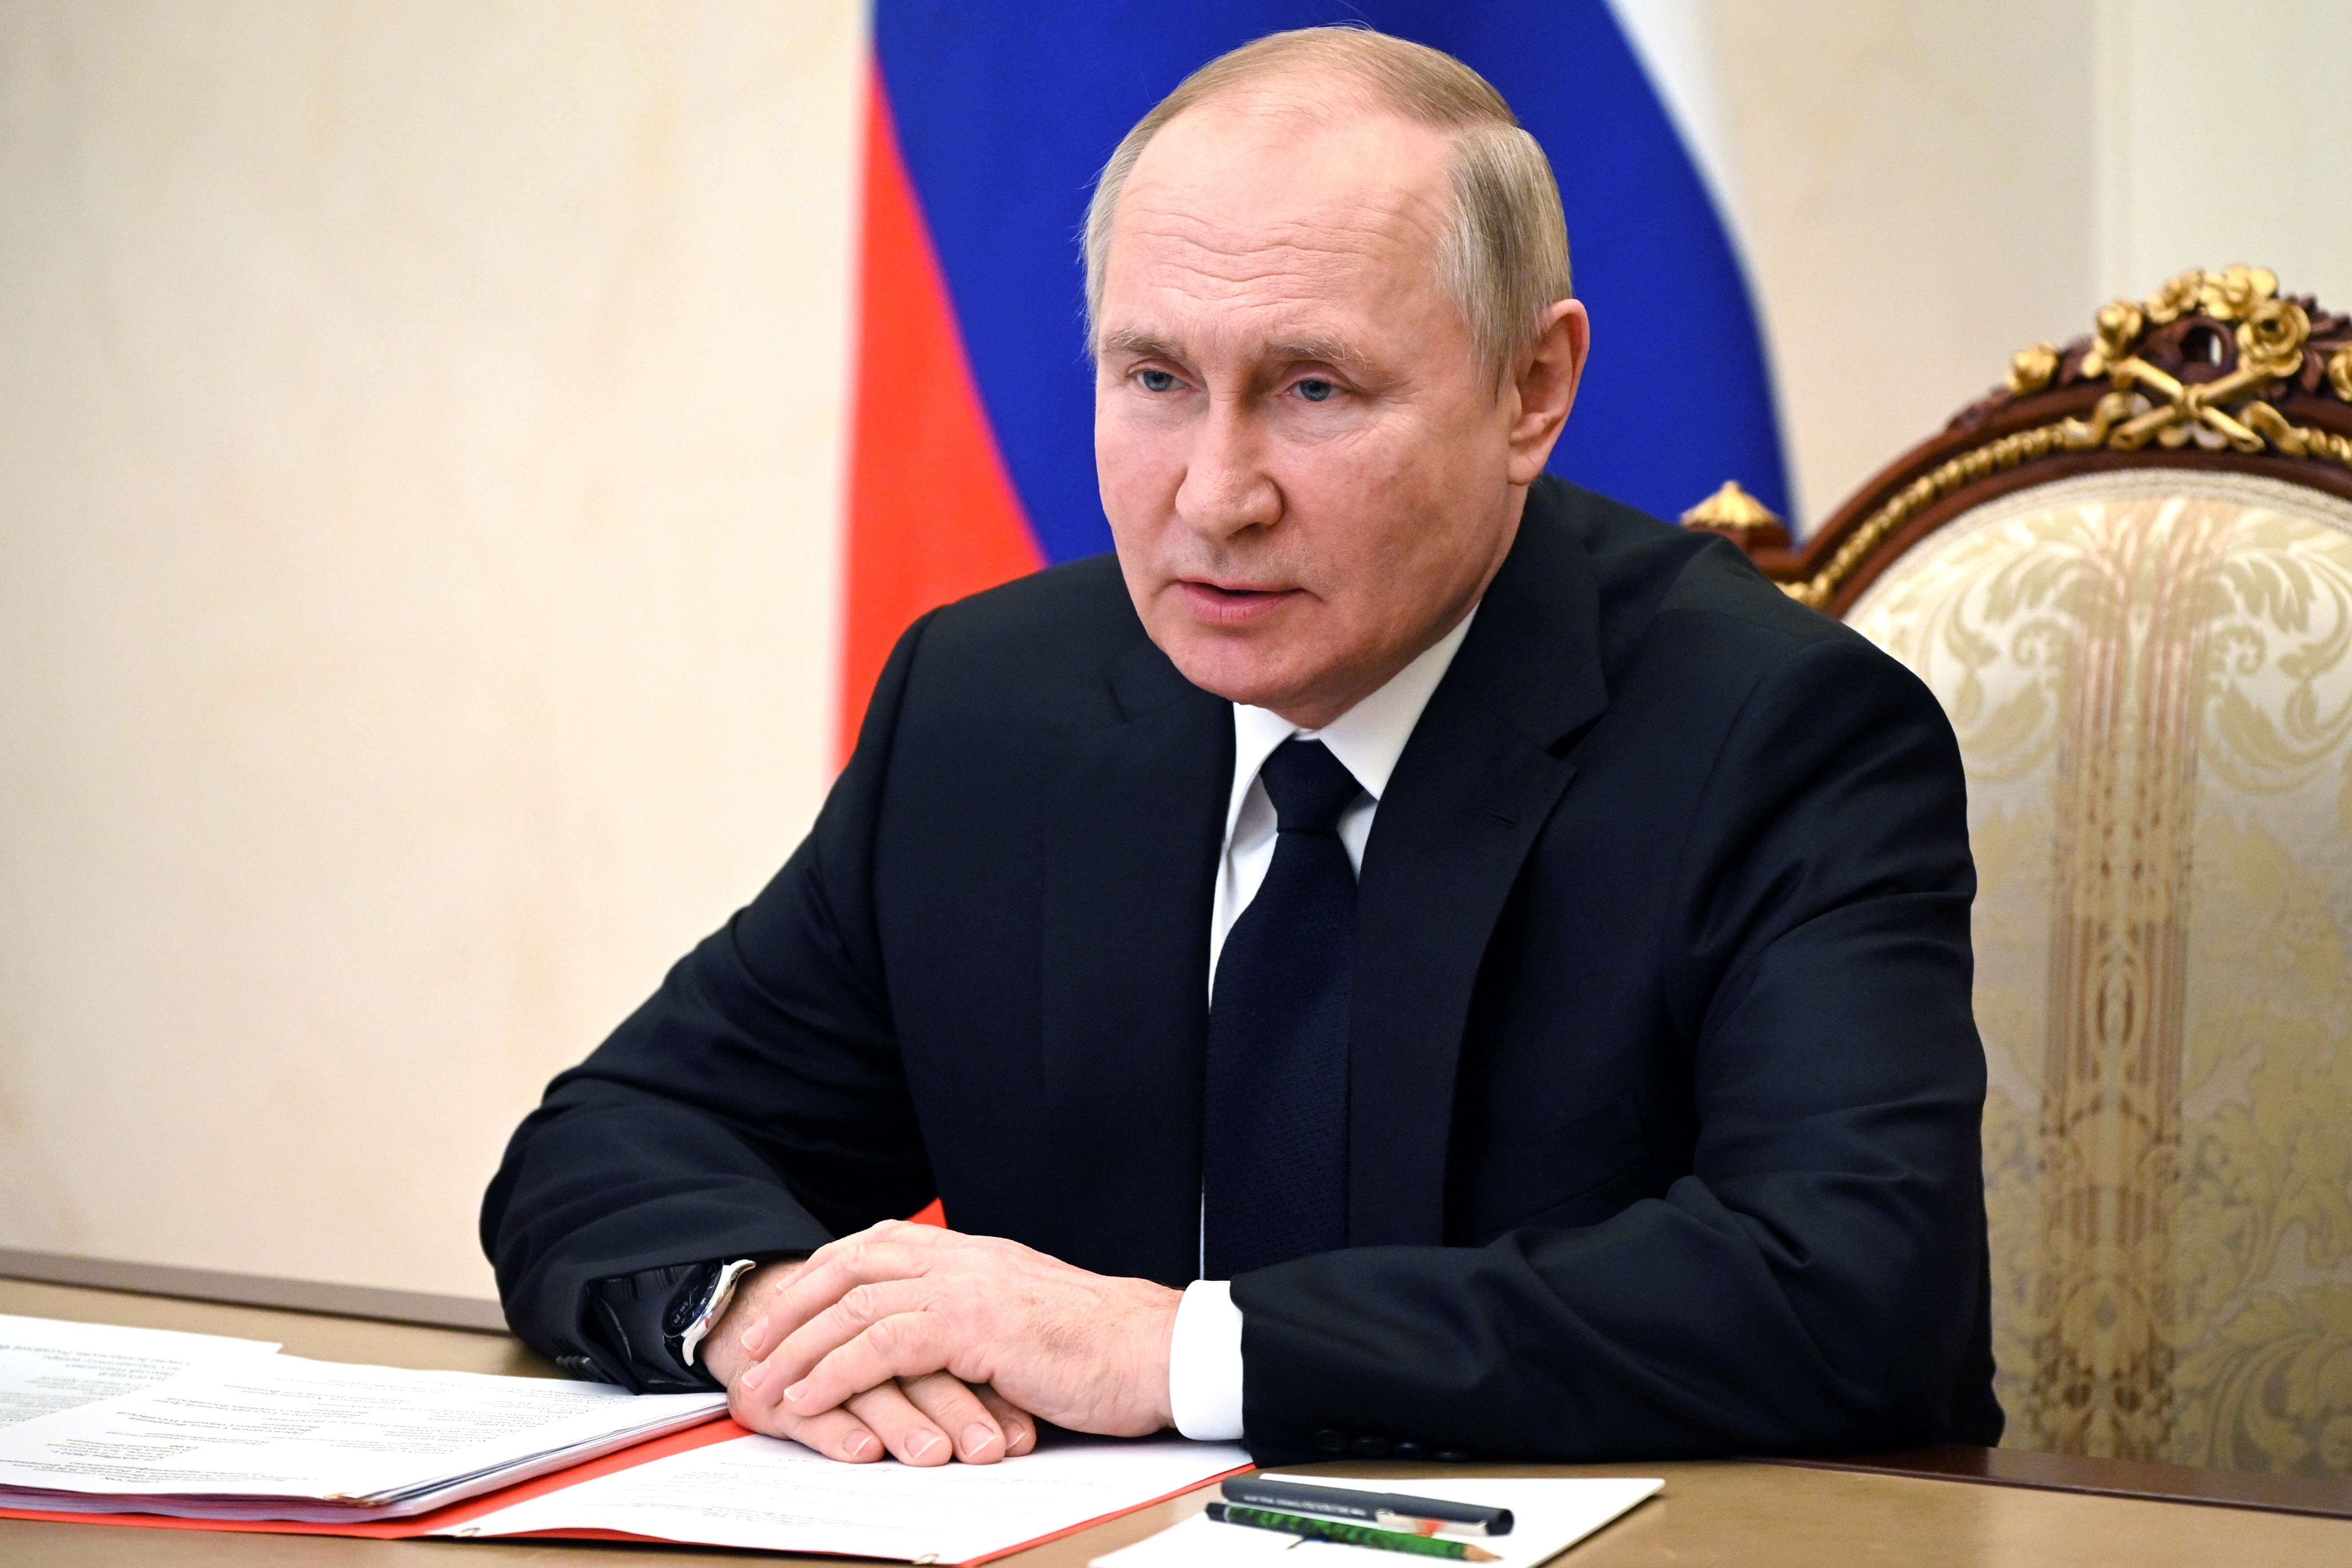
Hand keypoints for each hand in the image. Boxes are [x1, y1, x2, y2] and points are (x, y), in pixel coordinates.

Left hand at [730, 1221, 1181, 1438]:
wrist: (1159, 1349)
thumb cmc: (1104, 1348)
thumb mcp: (1028, 1320)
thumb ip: (979, 1320)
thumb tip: (939, 1348)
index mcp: (976, 1254)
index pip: (877, 1245)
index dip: (823, 1275)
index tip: (786, 1308)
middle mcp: (965, 1259)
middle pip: (850, 1266)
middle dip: (792, 1306)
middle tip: (751, 1347)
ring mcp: (968, 1288)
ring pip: (855, 1304)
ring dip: (797, 1347)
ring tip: (761, 1386)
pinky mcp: (976, 1327)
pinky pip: (882, 1345)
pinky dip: (834, 1372)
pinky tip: (807, 1399)